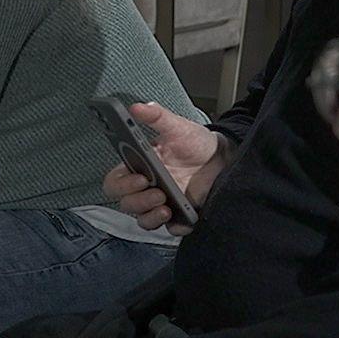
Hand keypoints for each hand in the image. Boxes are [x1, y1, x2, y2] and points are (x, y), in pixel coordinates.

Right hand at [102, 102, 227, 235]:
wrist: (223, 159)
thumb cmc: (195, 143)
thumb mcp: (177, 127)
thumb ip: (157, 117)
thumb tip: (137, 107)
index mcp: (139, 166)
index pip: (115, 181)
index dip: (121, 184)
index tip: (140, 178)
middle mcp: (146, 187)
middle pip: (126, 203)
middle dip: (138, 202)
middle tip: (158, 193)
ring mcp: (161, 203)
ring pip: (142, 219)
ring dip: (150, 216)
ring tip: (167, 208)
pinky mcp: (179, 215)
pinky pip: (169, 230)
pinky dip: (174, 228)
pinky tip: (183, 218)